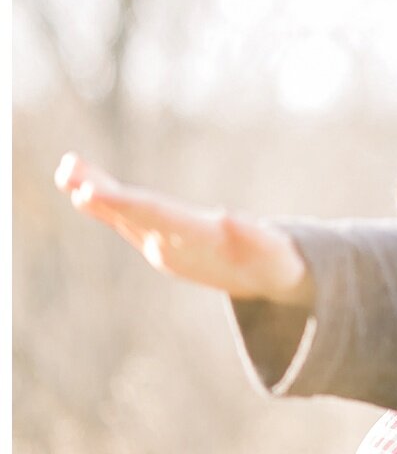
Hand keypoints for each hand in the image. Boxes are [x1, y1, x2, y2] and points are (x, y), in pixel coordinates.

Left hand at [54, 151, 307, 304]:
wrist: (266, 284)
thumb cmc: (274, 261)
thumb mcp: (273, 250)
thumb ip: (253, 234)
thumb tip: (228, 216)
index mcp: (195, 244)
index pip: (153, 217)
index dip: (120, 203)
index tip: (89, 192)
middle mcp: (170, 248)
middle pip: (129, 215)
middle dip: (98, 193)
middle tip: (67, 171)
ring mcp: (160, 247)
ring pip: (121, 217)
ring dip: (93, 192)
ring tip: (66, 169)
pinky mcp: (158, 242)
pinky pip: (126, 220)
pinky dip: (105, 202)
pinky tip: (84, 188)